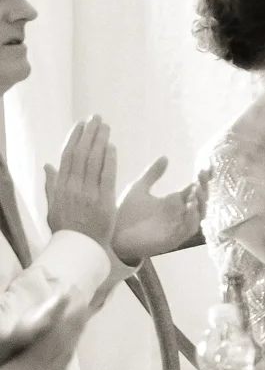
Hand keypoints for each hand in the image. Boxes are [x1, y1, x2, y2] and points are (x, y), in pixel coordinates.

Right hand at [44, 118, 116, 247]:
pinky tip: (112, 146)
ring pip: (94, 160)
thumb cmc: (66, 231)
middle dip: (89, 133)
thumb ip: (51, 186)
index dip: (74, 138)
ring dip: (100, 140)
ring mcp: (89, 194)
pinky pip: (107, 175)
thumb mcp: (52, 209)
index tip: (80, 124)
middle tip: (96, 117)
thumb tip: (47, 166)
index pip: (67, 157)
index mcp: (60, 189)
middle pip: (81, 154)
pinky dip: (109, 159)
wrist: (80, 252)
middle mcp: (73, 189)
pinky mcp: (104, 201)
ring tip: (105, 125)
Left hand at [112, 158, 205, 266]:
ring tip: (197, 190)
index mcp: (172, 202)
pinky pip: (188, 230)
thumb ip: (152, 174)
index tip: (207, 166)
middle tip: (202, 176)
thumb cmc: (124, 213)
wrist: (110, 234)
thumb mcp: (139, 188)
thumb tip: (165, 156)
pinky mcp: (171, 239)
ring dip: (201, 203)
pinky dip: (192, 219)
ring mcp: (176, 227)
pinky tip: (190, 207)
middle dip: (204, 189)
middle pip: (200, 202)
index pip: (194, 189)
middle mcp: (178, 214)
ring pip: (198, 216)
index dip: (203, 179)